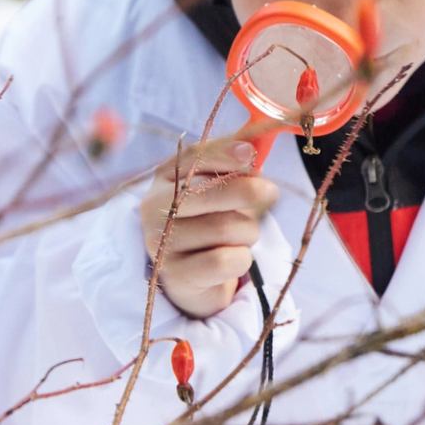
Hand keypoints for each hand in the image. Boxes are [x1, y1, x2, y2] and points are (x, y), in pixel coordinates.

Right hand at [138, 133, 278, 318]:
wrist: (195, 274)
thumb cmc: (210, 220)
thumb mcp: (217, 187)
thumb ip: (231, 164)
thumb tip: (249, 148)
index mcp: (164, 180)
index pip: (193, 158)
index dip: (225, 154)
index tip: (250, 154)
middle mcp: (154, 210)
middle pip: (210, 193)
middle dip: (249, 191)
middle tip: (270, 192)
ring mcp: (162, 244)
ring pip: (226, 229)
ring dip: (248, 231)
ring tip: (240, 235)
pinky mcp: (177, 276)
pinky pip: (226, 261)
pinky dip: (241, 258)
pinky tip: (232, 259)